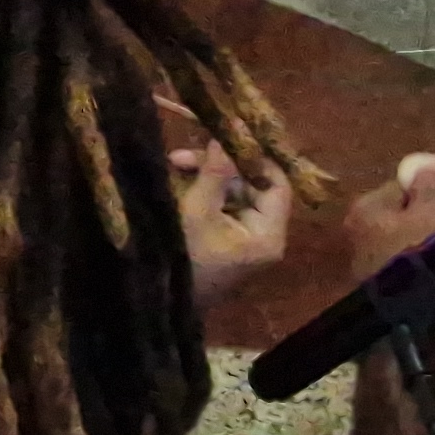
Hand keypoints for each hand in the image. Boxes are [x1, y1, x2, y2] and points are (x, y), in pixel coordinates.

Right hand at [171, 137, 292, 299]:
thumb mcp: (198, 210)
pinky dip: (202, 191)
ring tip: (173, 164)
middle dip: (220, 165)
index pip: (277, 183)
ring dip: (206, 175)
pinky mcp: (225, 242)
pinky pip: (221, 207)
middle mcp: (263, 236)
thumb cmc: (184, 258)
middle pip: (252, 186)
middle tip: (182, 154)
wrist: (157, 304)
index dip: (255, 156)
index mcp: (268, 233)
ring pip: (233, 193)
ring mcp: (244, 240)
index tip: (229, 134)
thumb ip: (216, 170)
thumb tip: (231, 130)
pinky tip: (177, 178)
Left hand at [345, 153, 434, 278]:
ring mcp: (362, 256)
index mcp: (367, 206)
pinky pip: (401, 257)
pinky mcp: (372, 281)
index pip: (403, 182)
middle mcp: (356, 227)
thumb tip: (428, 167)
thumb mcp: (429, 215)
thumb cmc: (416, 258)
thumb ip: (428, 186)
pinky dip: (418, 257)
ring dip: (425, 235)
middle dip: (429, 211)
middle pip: (402, 209)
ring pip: (402, 234)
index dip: (434, 184)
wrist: (400, 321)